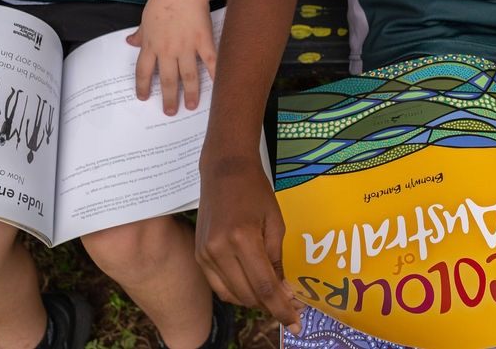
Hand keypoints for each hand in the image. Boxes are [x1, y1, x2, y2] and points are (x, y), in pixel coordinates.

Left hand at [128, 0, 216, 114]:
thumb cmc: (163, 0)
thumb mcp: (145, 19)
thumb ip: (140, 34)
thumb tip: (130, 42)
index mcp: (151, 45)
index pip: (143, 71)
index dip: (143, 86)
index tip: (144, 98)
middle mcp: (167, 50)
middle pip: (167, 79)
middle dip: (168, 98)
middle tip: (170, 111)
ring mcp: (186, 47)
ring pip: (188, 76)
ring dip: (190, 93)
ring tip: (191, 106)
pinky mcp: (203, 40)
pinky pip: (210, 61)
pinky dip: (215, 74)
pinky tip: (218, 86)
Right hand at [195, 156, 302, 333]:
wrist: (224, 171)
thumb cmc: (256, 192)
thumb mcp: (275, 222)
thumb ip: (278, 259)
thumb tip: (284, 292)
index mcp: (242, 238)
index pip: (264, 286)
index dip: (281, 309)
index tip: (296, 324)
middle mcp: (219, 250)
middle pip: (248, 295)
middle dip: (272, 305)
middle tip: (292, 307)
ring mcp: (205, 254)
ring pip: (232, 295)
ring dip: (255, 301)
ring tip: (275, 296)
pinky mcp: (199, 256)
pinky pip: (219, 286)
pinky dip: (238, 292)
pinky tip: (253, 286)